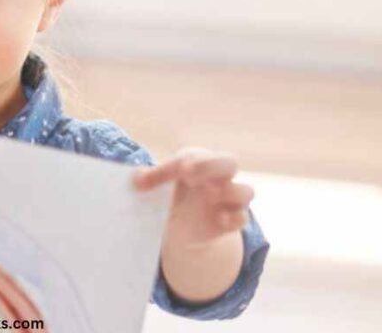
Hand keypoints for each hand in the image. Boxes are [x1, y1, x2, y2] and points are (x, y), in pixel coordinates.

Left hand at [132, 147, 253, 248]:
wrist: (184, 225)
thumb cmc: (171, 193)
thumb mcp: (159, 185)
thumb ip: (149, 179)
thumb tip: (136, 179)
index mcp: (200, 162)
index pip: (195, 157)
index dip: (181, 164)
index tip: (173, 170)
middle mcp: (218, 178)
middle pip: (230, 162)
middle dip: (211, 165)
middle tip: (188, 172)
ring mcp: (228, 199)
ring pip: (245, 191)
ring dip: (230, 191)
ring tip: (209, 195)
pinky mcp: (231, 221)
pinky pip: (241, 218)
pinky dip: (233, 218)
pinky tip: (219, 219)